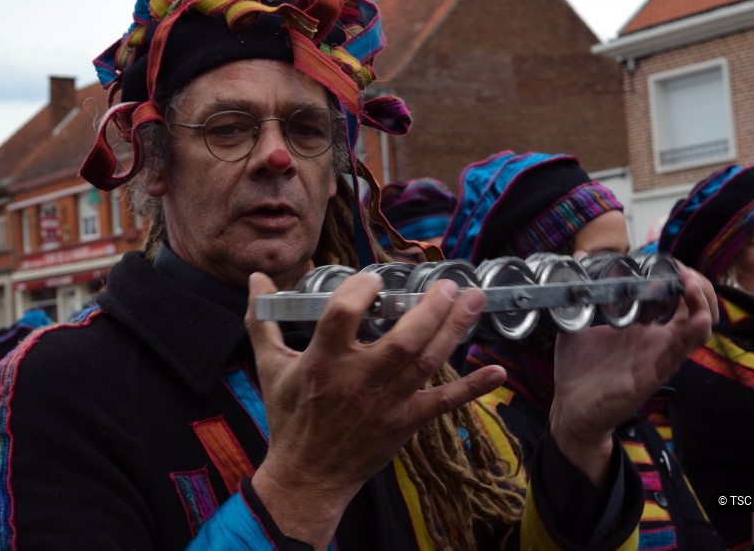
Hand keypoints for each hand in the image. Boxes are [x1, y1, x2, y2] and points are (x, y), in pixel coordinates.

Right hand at [245, 271, 504, 547]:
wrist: (307, 475)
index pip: (343, 315)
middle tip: (446, 284)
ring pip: (427, 363)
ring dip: (454, 330)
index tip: (373, 278)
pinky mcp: (405, 422)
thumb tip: (256, 278)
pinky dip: (472, 388)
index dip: (360, 290)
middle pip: (402, 341)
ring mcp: (385, 403)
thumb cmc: (290, 416)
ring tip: (474, 300)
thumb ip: (262, 319)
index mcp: (322, 362)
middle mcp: (358, 381)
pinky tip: (497, 371)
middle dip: (430, 309)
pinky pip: (443, 403)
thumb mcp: (270, 366)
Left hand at [549, 265, 715, 484]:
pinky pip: (681, 353)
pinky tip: (697, 318)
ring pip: (698, 328)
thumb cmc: (580, 367)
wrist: (570, 407)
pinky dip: (694, 333)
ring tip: (691, 284)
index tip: (665, 261)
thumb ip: (581, 292)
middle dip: (697, 284)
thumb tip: (579, 258)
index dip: (676, 275)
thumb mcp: (579, 322)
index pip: (673, 295)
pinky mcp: (655, 373)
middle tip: (683, 270)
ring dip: (701, 303)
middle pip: (695, 308)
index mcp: (642, 325)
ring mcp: (659, 355)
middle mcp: (657, 338)